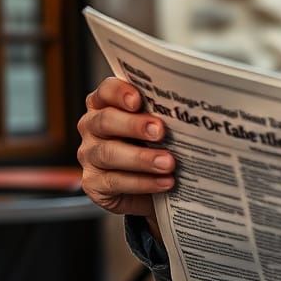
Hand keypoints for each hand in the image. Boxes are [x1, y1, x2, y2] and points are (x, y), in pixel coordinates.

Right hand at [77, 77, 174, 233]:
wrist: (153, 190)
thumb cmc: (157, 146)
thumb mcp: (161, 127)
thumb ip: (165, 116)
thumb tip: (191, 112)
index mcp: (107, 105)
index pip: (106, 91)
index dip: (119, 93)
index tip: (138, 100)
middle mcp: (93, 126)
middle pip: (105, 120)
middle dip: (134, 125)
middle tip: (160, 131)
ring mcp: (89, 155)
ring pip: (109, 153)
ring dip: (142, 158)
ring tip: (168, 163)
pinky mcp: (93, 183)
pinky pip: (114, 181)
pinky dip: (143, 182)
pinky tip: (164, 182)